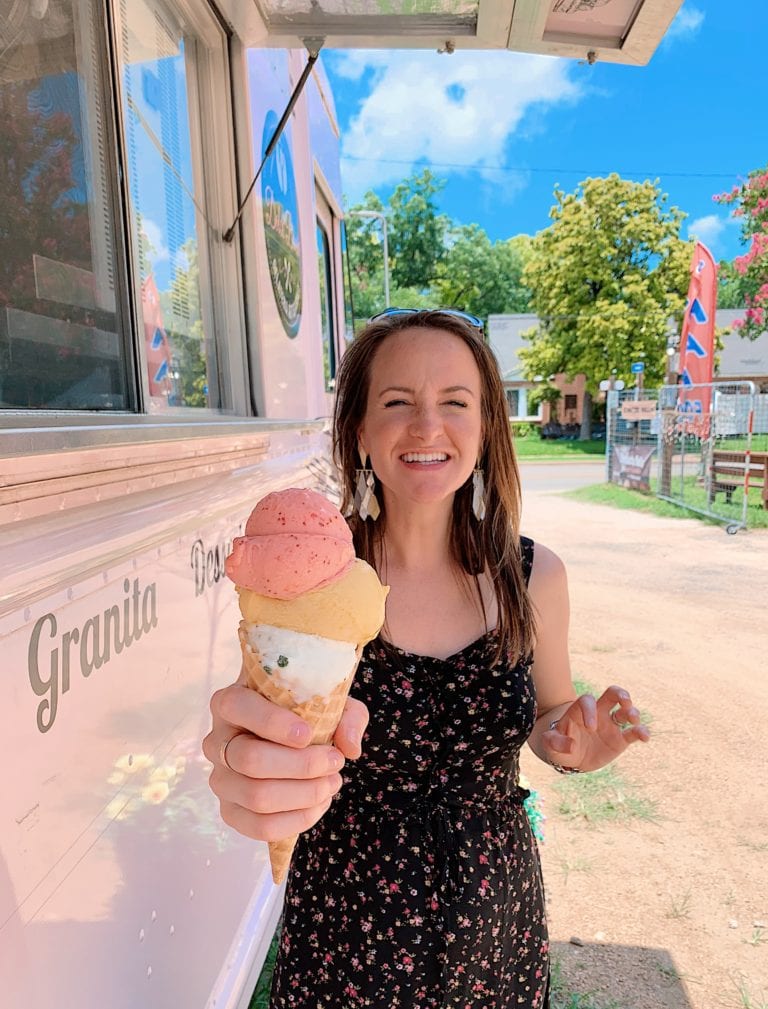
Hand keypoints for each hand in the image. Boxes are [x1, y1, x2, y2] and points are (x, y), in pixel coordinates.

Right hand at [202, 679, 368, 841]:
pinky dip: (297, 820)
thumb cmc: (304, 714)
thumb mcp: (328, 701)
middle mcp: (215, 741)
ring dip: (305, 794)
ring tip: (332, 782)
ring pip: (257, 797)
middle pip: (250, 760)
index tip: (309, 734)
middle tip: (335, 761)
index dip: (273, 722)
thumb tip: (348, 748)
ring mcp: (220, 779)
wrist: (289, 738)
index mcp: (229, 702)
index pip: (238, 707)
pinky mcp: (230, 811)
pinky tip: (319, 803)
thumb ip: (347, 715)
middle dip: (302, 765)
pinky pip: (260, 827)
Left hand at [543, 685, 649, 771]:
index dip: (590, 711)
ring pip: (625, 711)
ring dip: (632, 712)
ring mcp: (611, 724)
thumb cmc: (558, 744)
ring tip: (633, 720)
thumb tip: (572, 745)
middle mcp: (598, 713)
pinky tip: (645, 736)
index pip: (588, 701)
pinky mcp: (620, 739)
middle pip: (612, 694)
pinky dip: (641, 732)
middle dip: (620, 694)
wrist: (570, 757)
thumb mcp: (550, 744)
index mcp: (580, 710)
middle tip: (625, 701)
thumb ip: (555, 742)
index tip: (590, 728)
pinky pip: (633, 732)